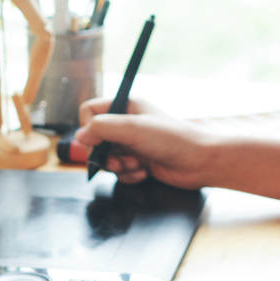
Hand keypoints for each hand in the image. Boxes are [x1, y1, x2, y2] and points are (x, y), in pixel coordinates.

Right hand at [75, 98, 218, 187]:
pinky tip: (143, 172)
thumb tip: (80, 136)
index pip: (90, 111)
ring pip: (105, 157)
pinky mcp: (138, 161)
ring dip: (117, 166)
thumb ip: (102, 129)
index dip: (89, 127)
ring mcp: (132, 143)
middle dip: (104, 154)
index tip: (97, 140)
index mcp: (125, 106)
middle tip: (117, 160)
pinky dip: (127, 174)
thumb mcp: (132, 128)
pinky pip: (118, 171)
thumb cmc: (173, 139)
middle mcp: (126, 123)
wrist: (199, 161)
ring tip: (134, 165)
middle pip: (95, 139)